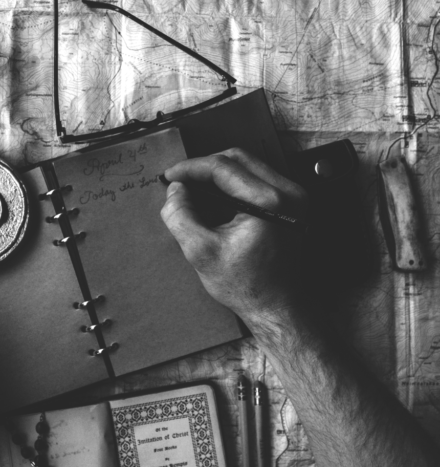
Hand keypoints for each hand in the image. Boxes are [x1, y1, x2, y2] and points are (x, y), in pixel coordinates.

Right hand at [160, 148, 307, 324]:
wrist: (279, 307)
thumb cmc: (247, 286)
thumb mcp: (201, 252)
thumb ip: (181, 216)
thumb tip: (175, 189)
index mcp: (270, 202)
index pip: (223, 167)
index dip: (191, 168)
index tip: (170, 176)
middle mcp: (289, 193)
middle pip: (238, 158)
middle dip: (204, 166)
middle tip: (180, 180)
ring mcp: (296, 197)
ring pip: (249, 166)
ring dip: (219, 173)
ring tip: (194, 189)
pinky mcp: (294, 204)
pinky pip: (259, 179)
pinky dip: (234, 183)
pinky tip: (215, 197)